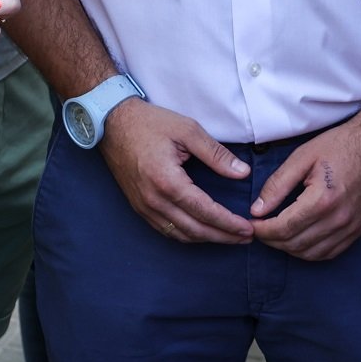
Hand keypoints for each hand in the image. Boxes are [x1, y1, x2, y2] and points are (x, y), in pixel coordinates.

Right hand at [99, 97, 254, 244]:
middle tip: (245, 237)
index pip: (205, 211)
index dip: (228, 223)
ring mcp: (144, 206)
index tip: (247, 228)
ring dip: (206, 239)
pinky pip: (166, 229)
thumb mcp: (188, 130)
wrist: (113, 122)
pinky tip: (201, 231)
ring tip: (228, 237)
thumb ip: (216, 154)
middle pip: (194, 230)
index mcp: (168, 181)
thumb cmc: (149, 123)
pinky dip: (187, 234)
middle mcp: (154, 200)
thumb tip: (242, 173)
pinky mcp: (138, 206)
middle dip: (222, 236)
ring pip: (180, 234)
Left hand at [250, 114, 360, 260]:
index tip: (251, 223)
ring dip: (289, 248)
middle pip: (295, 244)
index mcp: (322, 200)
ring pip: (311, 254)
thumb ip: (277, 185)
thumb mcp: (302, 157)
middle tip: (260, 228)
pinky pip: (330, 253)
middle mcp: (339, 220)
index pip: (283, 228)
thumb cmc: (341, 144)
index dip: (262, 230)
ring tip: (276, 234)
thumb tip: (257, 209)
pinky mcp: (359, 230)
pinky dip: (310, 251)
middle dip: (272, 240)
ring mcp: (351, 228)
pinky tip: (300, 239)